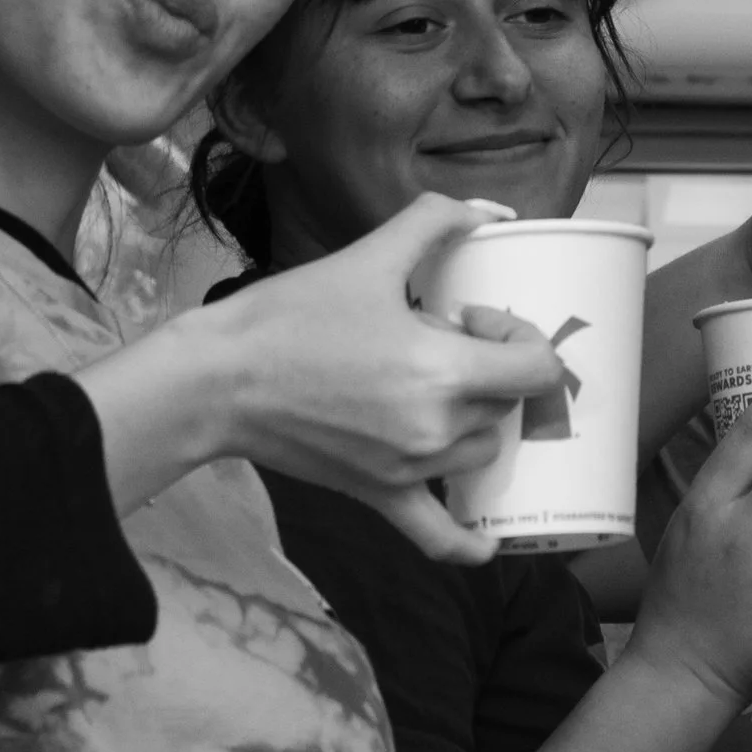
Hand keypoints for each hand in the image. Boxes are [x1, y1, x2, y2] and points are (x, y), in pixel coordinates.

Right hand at [196, 193, 566, 561]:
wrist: (216, 382)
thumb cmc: (288, 318)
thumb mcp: (368, 256)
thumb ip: (435, 221)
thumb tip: (492, 209)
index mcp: (442, 372)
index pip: (536, 368)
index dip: (521, 337)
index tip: (476, 318)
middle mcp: (436, 430)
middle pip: (508, 405)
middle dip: (492, 369)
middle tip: (445, 342)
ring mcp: (409, 470)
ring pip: (483, 453)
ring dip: (479, 421)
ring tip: (437, 390)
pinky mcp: (379, 494)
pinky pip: (437, 535)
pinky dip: (468, 543)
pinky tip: (491, 541)